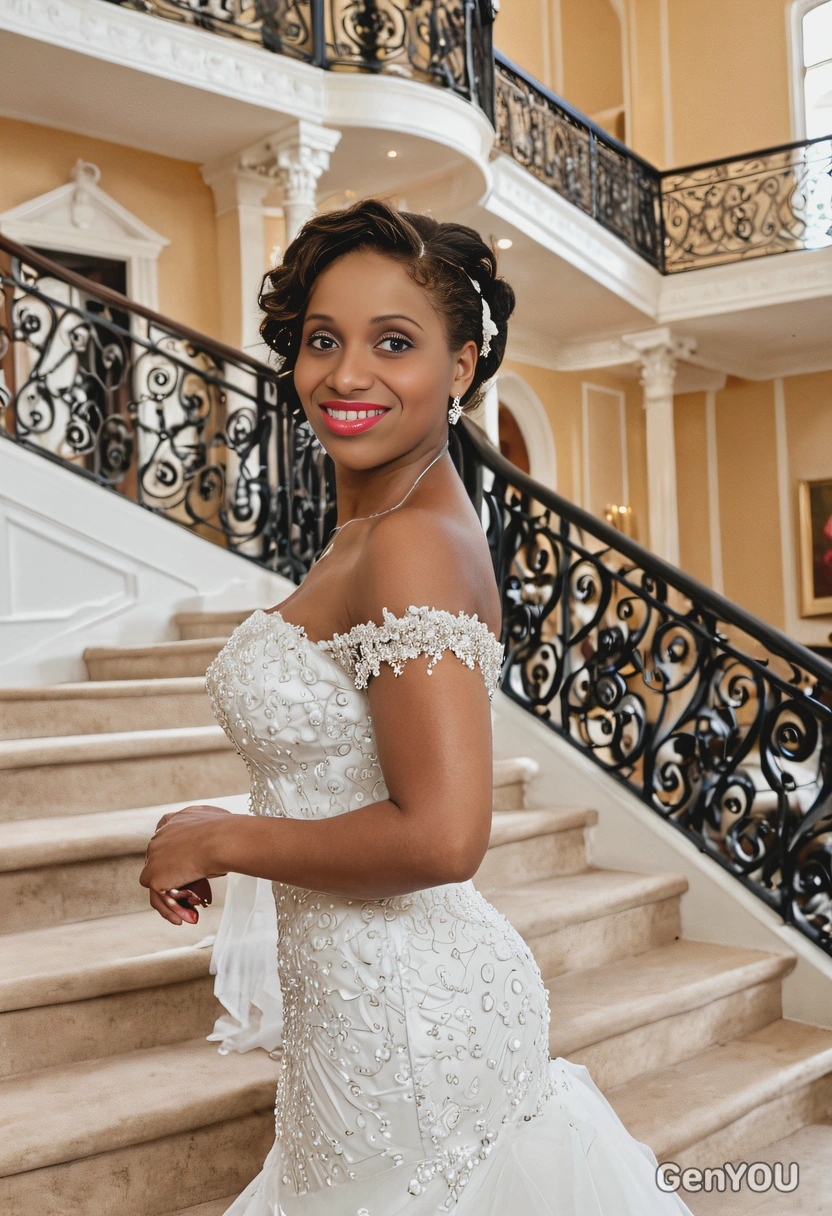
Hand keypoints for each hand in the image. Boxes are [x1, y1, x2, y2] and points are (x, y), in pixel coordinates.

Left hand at [140, 804, 232, 925]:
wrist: (223, 840)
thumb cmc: (228, 832)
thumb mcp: (218, 824)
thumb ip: (209, 830)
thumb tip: (219, 839)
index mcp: (174, 821)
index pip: (163, 836)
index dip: (170, 852)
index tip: (181, 865)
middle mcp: (160, 837)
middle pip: (160, 862)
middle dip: (175, 878)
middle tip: (192, 893)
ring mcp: (154, 857)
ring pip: (157, 882)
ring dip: (173, 897)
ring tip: (190, 911)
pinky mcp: (154, 876)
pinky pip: (158, 898)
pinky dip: (170, 909)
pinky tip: (182, 918)